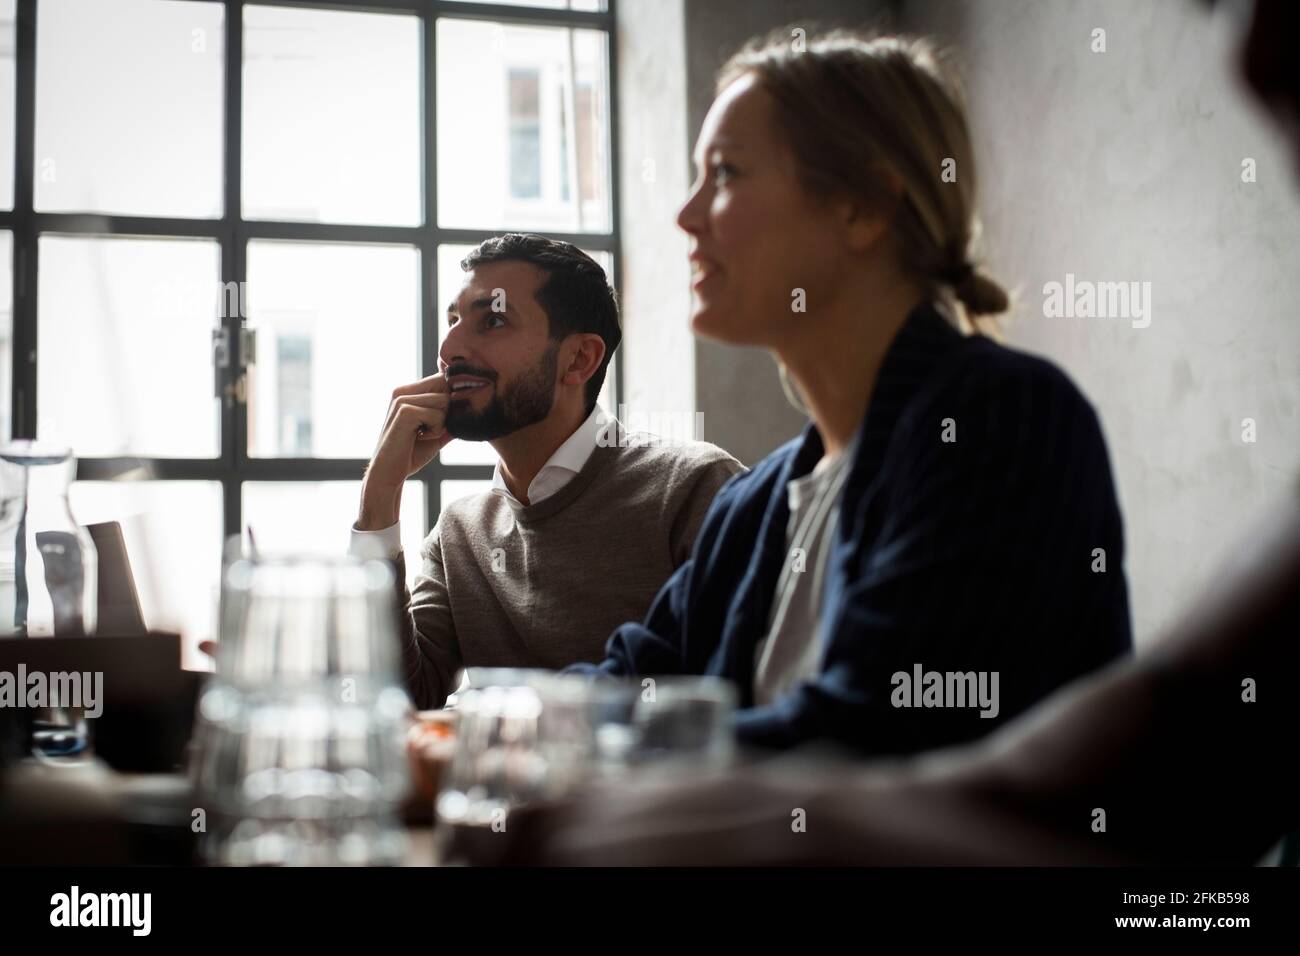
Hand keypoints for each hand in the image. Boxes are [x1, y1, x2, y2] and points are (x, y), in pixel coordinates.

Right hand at [358, 374, 453, 529]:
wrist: (389, 474)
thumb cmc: (412, 453)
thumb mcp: (438, 431)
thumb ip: (452, 417)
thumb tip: (476, 404)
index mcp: (408, 392)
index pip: (443, 380)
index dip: (453, 398)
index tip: (448, 419)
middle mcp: (403, 391)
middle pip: (447, 387)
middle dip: (449, 412)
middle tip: (431, 430)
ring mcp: (402, 399)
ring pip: (445, 401)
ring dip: (442, 423)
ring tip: (423, 435)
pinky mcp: (405, 411)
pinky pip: (438, 415)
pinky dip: (436, 431)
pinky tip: (420, 438)